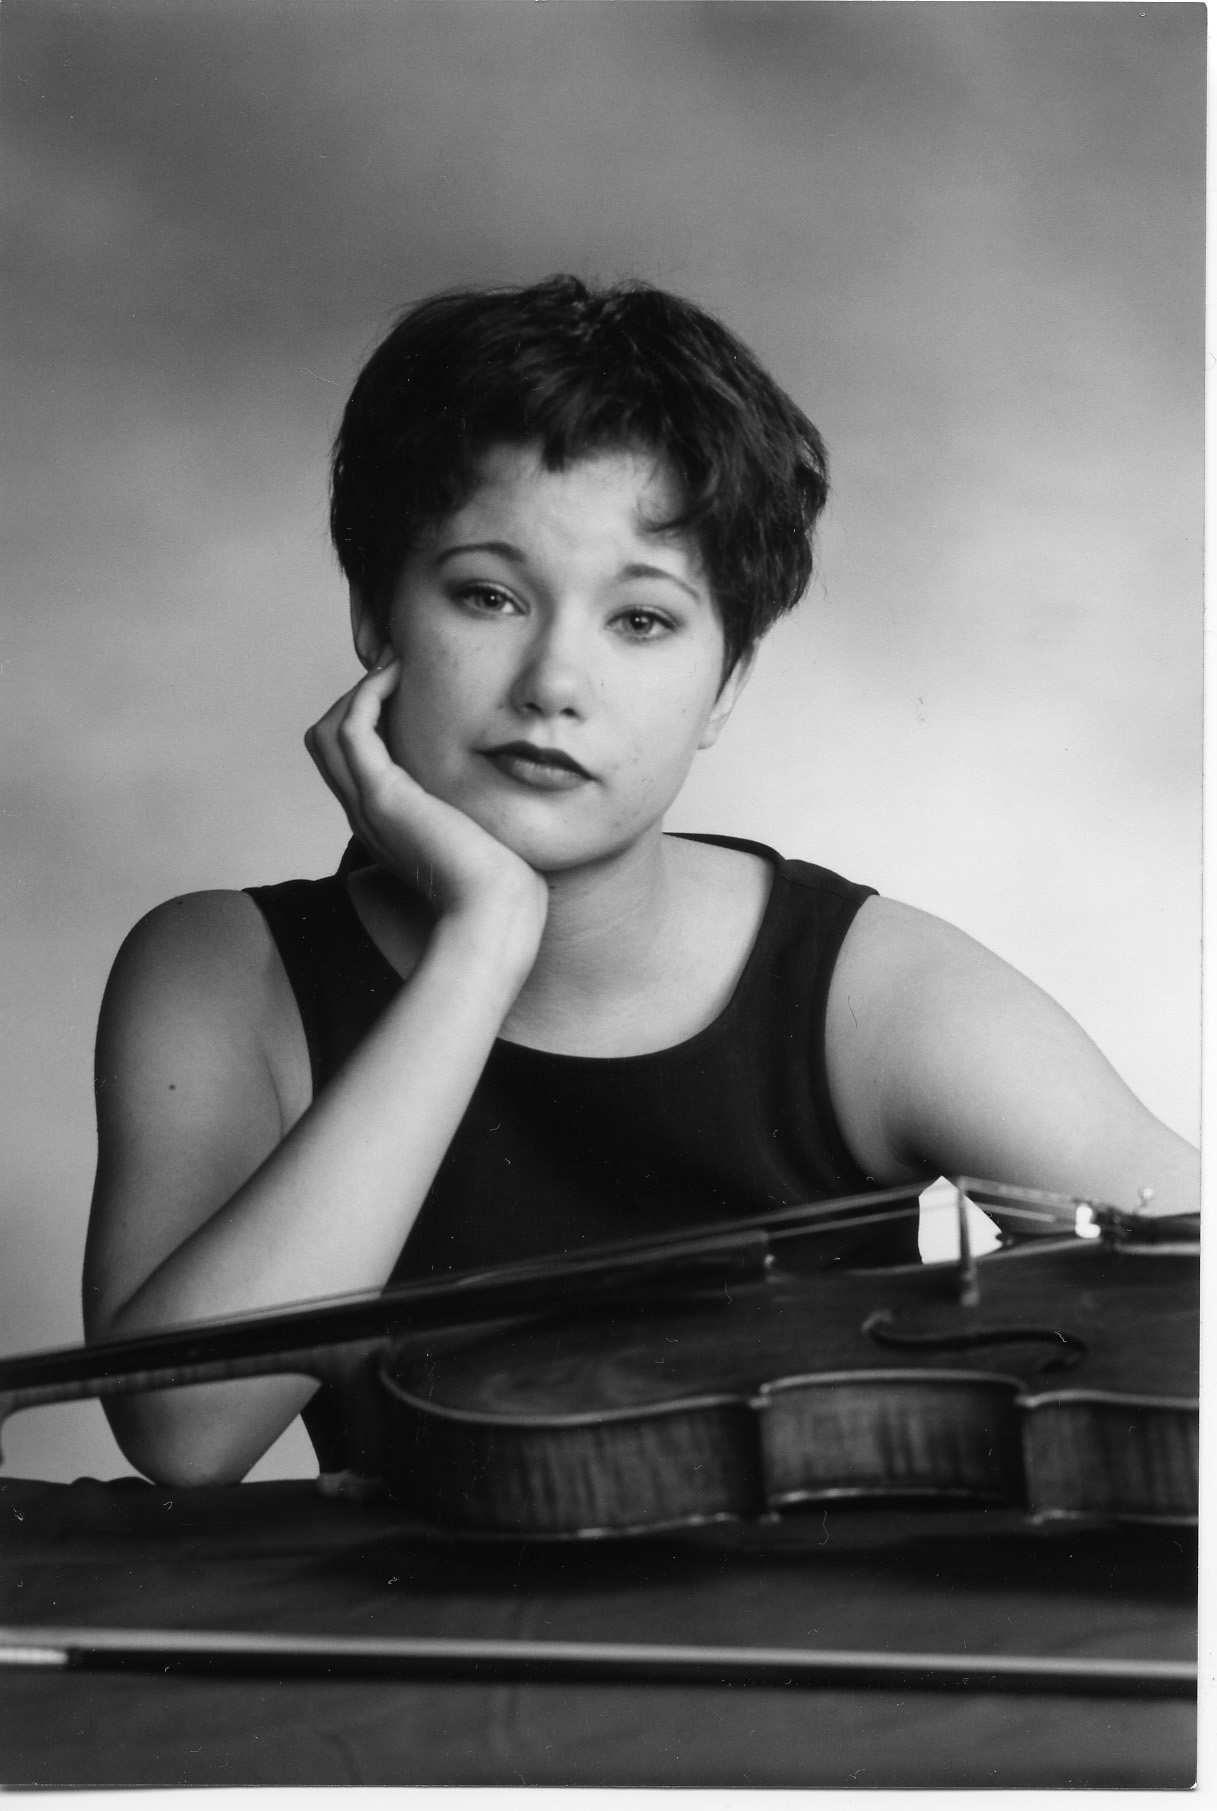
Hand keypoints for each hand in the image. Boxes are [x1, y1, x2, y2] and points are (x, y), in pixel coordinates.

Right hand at [305, 659, 547, 949]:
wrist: (493, 911)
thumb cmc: (499, 883)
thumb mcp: (481, 834)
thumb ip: (475, 809)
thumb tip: (505, 784)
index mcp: (385, 824)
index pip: (350, 761)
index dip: (367, 720)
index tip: (405, 690)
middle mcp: (367, 815)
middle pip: (325, 743)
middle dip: (354, 699)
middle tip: (395, 670)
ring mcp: (369, 807)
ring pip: (328, 733)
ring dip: (357, 691)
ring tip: (395, 667)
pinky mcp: (384, 797)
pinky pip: (351, 730)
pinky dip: (367, 694)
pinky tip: (399, 677)